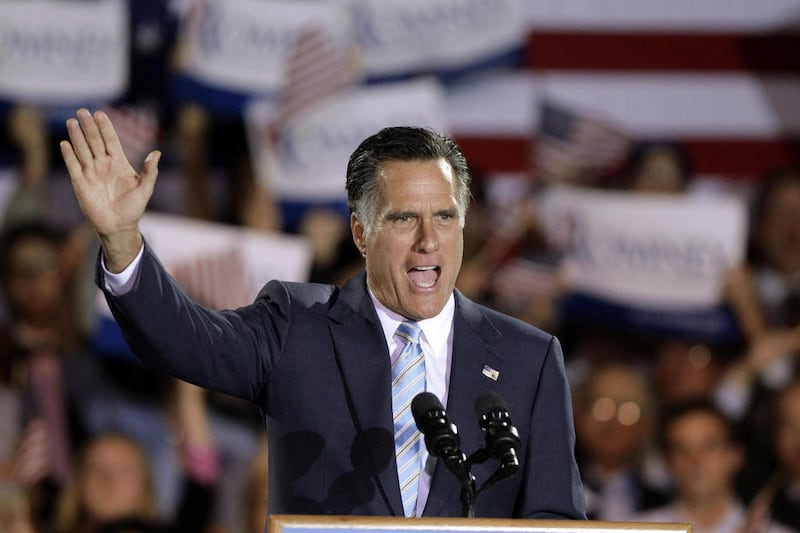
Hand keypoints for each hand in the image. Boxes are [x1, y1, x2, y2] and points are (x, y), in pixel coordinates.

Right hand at [60, 108, 159, 271]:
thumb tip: (156, 153)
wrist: (118, 226)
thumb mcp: (145, 189)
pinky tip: (65, 143)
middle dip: (89, 126)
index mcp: (119, 163)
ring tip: (72, 121)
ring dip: (77, 136)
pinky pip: (73, 165)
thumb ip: (150, 171)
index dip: (106, 127)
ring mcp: (91, 172)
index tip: (100, 114)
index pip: (111, 141)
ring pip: (83, 149)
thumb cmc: (133, 209)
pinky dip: (69, 155)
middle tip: (82, 111)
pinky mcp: (80, 183)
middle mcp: (103, 164)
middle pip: (95, 141)